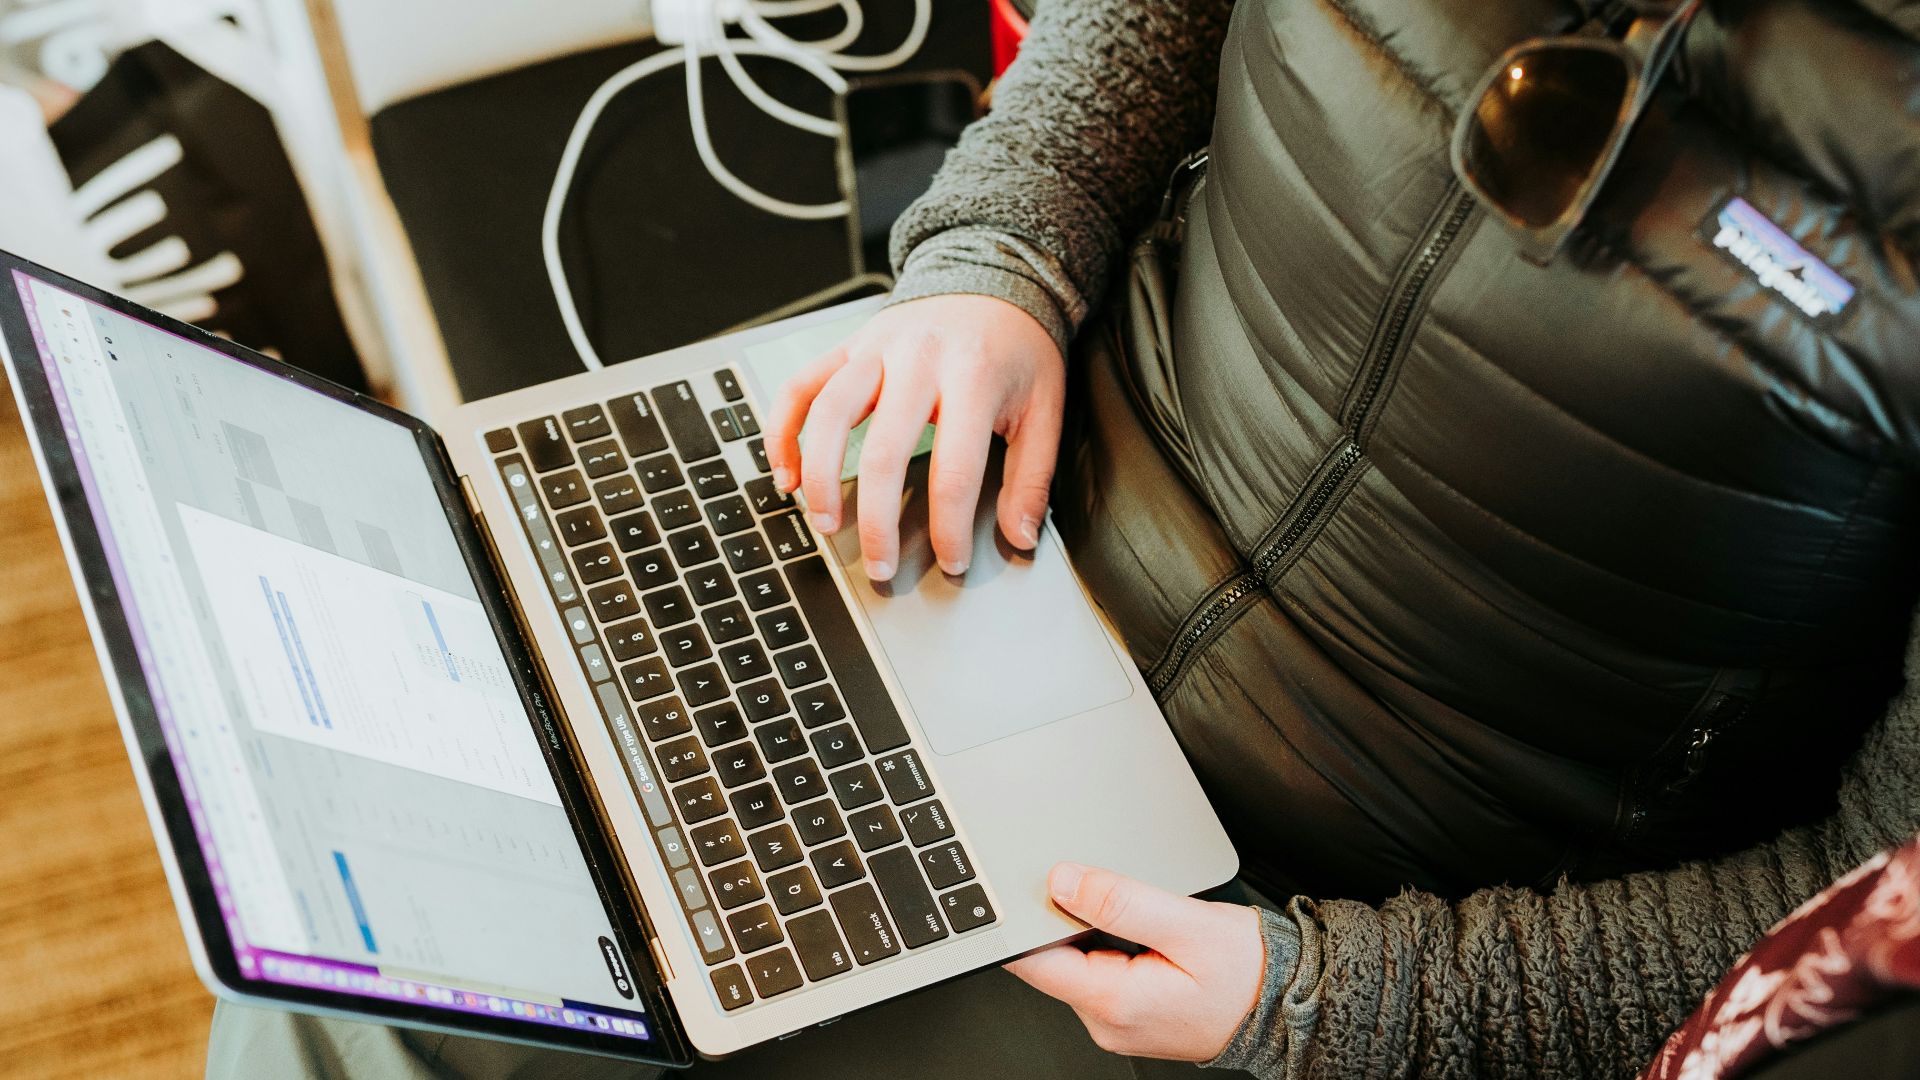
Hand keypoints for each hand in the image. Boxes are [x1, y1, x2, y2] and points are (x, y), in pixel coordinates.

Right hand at [764, 294, 1064, 581]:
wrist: (992, 274)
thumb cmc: (1018, 349)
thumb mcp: (1045, 407)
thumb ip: (1032, 477)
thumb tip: (1019, 537)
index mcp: (974, 375)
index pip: (955, 468)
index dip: (949, 526)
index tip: (951, 562)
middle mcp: (918, 358)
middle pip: (882, 451)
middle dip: (876, 521)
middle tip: (879, 566)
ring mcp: (875, 348)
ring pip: (828, 415)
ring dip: (819, 477)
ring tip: (826, 524)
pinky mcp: (848, 345)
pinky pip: (801, 387)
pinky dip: (782, 431)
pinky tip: (787, 474)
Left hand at [1006, 863, 1264, 1060]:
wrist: (1287, 1007)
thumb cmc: (1249, 973)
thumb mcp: (1188, 924)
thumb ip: (1121, 902)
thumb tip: (1064, 881)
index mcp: (1114, 1001)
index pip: (1032, 960)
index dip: (1025, 917)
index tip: (1028, 884)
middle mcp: (1107, 1022)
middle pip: (1050, 961)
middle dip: (1062, 919)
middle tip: (1095, 885)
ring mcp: (1116, 1024)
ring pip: (1074, 966)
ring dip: (1086, 933)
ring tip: (1127, 913)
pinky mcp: (1127, 1018)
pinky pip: (1097, 977)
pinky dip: (1104, 949)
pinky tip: (1134, 934)